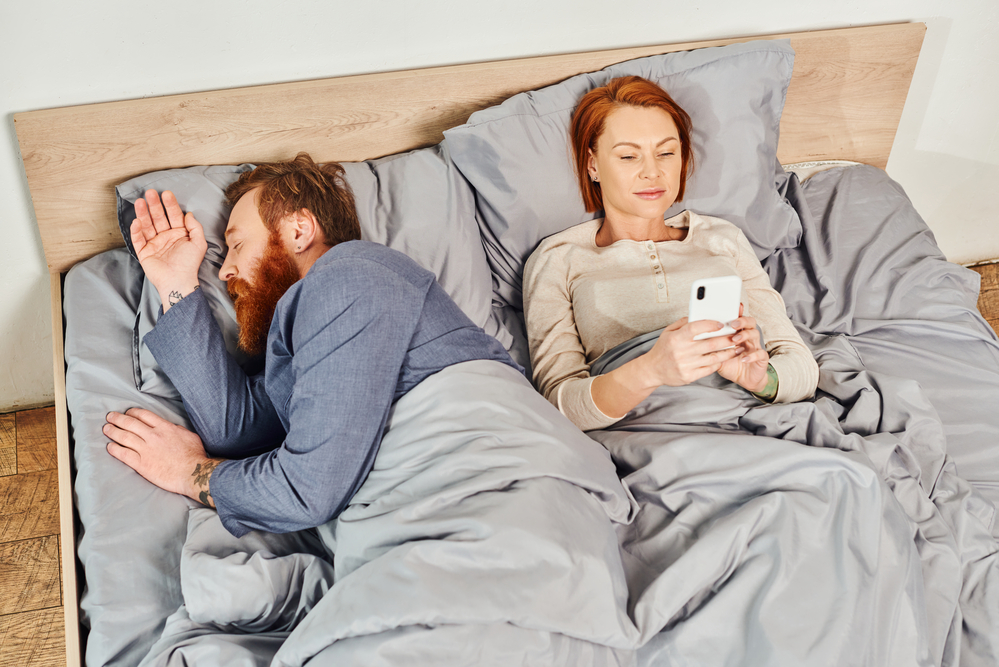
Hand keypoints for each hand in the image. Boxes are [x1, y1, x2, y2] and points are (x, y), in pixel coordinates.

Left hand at [105, 408, 222, 506]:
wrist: (193, 472)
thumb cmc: (194, 455)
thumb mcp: (189, 435)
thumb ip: (176, 430)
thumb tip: (170, 428)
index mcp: (164, 427)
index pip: (144, 415)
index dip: (132, 412)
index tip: (127, 413)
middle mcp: (152, 436)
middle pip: (130, 423)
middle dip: (118, 419)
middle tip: (110, 417)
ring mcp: (146, 450)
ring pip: (124, 437)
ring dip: (113, 431)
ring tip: (106, 429)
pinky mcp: (142, 464)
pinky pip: (123, 454)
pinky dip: (115, 449)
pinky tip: (109, 447)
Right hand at [130, 190, 206, 311]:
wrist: (178, 281)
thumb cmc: (189, 264)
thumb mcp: (199, 243)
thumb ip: (195, 227)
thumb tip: (188, 213)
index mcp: (179, 234)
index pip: (174, 215)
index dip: (170, 205)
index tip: (166, 193)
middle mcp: (166, 236)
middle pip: (158, 217)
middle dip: (154, 205)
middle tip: (150, 193)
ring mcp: (154, 243)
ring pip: (147, 225)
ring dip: (143, 214)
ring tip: (140, 202)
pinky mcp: (144, 252)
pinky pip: (138, 239)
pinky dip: (136, 231)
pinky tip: (137, 221)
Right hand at [643, 317, 743, 386]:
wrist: (652, 370)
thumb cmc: (662, 349)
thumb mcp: (668, 332)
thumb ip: (683, 323)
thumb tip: (699, 315)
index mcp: (676, 338)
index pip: (695, 328)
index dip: (710, 325)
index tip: (721, 324)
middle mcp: (681, 352)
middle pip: (710, 344)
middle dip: (726, 339)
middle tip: (736, 336)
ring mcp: (686, 365)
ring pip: (713, 358)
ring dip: (728, 353)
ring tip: (737, 348)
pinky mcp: (689, 376)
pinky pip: (708, 369)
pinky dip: (718, 363)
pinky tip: (724, 359)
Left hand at [716, 305, 770, 393]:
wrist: (744, 379)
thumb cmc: (730, 364)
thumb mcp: (718, 353)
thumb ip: (710, 344)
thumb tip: (695, 336)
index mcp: (738, 333)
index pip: (739, 318)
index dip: (737, 312)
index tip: (733, 307)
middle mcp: (748, 337)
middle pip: (750, 322)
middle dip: (742, 321)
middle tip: (732, 324)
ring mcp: (755, 346)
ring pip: (755, 334)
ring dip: (745, 335)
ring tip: (735, 339)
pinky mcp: (761, 358)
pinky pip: (760, 354)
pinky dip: (753, 356)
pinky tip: (744, 358)